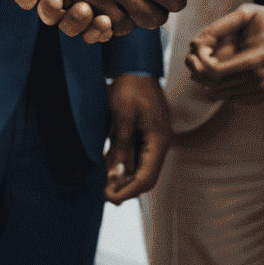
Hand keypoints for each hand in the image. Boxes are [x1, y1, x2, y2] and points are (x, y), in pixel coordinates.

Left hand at [104, 74, 170, 203]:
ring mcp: (155, 140)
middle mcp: (161, 143)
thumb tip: (113, 172)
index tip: (108, 197)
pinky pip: (137, 158)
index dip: (127, 191)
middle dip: (125, 189)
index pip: (146, 177)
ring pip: (141, 170)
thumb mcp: (122, 114)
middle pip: (146, 178)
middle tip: (102, 193)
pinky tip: (108, 168)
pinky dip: (124, 167)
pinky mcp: (147, 136)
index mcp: (159, 140)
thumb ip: (120, 144)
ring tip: (102, 183)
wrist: (136, 67)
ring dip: (123, 180)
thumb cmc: (130, 87)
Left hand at [185, 3, 263, 102]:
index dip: (199, 62)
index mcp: (256, 58)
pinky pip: (230, 97)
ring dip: (208, 80)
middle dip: (198, 71)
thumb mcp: (246, 13)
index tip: (197, 50)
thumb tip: (196, 45)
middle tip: (194, 56)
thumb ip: (218, 27)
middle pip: (214, 86)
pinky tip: (223, 70)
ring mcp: (261, 91)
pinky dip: (221, 86)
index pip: (215, 72)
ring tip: (208, 60)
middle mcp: (259, 80)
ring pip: (219, 94)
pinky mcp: (262, 96)